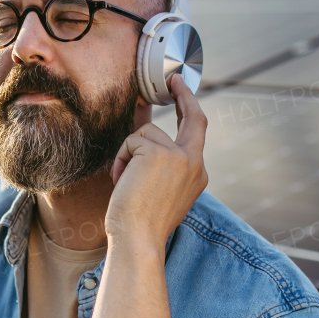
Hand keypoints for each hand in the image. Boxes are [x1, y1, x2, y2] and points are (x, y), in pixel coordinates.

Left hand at [106, 73, 208, 248]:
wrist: (138, 238)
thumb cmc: (141, 222)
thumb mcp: (159, 190)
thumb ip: (161, 165)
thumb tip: (144, 136)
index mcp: (197, 174)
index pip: (197, 133)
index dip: (190, 110)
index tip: (183, 92)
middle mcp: (195, 163)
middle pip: (194, 117)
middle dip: (185, 94)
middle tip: (174, 79)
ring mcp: (181, 156)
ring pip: (146, 133)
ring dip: (128, 154)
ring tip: (125, 182)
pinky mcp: (160, 153)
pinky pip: (132, 141)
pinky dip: (121, 159)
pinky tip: (122, 181)